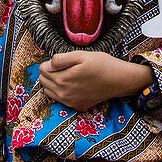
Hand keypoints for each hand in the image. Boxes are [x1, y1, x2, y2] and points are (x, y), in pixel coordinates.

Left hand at [38, 51, 153, 111]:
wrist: (119, 80)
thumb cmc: (102, 64)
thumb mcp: (81, 55)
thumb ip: (61, 59)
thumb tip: (47, 65)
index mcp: (63, 79)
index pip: (42, 70)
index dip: (49, 62)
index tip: (60, 60)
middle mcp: (64, 94)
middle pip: (43, 81)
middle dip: (49, 73)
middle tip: (64, 66)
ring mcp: (70, 102)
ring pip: (49, 92)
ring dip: (54, 83)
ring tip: (67, 75)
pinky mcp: (77, 107)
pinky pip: (61, 100)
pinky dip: (62, 92)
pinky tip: (74, 85)